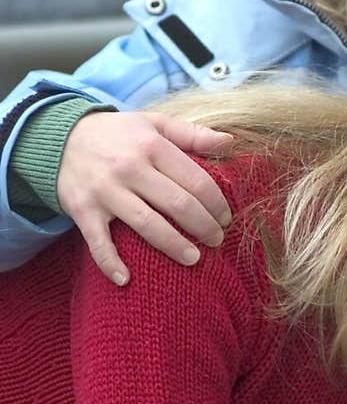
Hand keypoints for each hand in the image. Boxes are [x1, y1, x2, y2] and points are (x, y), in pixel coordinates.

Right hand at [57, 110, 234, 284]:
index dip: (216, 203)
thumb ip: (192, 134)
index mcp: (151, 146)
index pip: (195, 180)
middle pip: (177, 204)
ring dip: (174, 246)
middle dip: (204, 226)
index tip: (225, 218)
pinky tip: (126, 279)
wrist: (60, 138)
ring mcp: (105, 191)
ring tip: (195, 259)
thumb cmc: (118, 134)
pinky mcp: (83, 210)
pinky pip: (98, 241)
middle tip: (217, 240)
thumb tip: (229, 141)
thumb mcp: (154, 123)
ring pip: (147, 224)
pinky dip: (110, 262)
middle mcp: (129, 168)